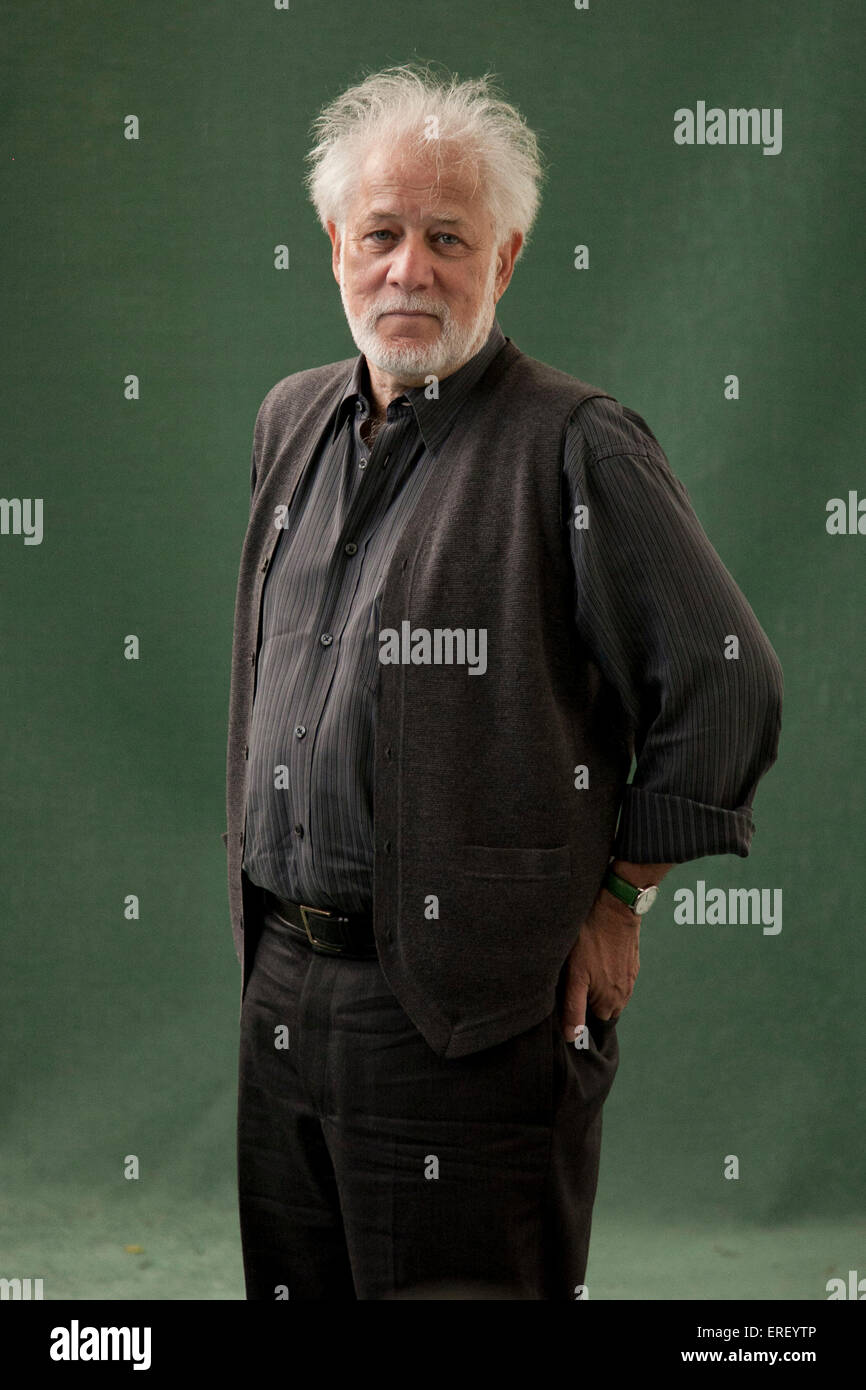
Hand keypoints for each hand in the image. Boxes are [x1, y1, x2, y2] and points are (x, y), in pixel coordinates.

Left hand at [560, 888, 639, 1042]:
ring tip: (585, 968)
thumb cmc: (590, 941)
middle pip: (602, 1009)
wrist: (616, 909)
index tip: (569, 996)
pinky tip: (597, 958)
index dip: (578, 1013)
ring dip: (598, 986)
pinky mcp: (632, 963)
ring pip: (610, 992)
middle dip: (589, 1000)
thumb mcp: (575, 976)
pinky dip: (607, 972)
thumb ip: (574, 1008)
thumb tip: (573, 1038)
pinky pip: (618, 977)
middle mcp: (623, 996)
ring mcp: (630, 979)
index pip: (592, 1023)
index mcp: (609, 1003)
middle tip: (574, 979)